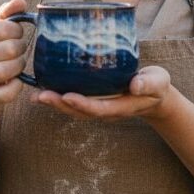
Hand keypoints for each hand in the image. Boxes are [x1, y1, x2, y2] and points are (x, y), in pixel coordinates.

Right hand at [0, 0, 29, 104]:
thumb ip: (8, 13)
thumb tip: (21, 2)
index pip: (4, 28)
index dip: (17, 30)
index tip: (16, 34)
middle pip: (10, 49)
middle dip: (21, 48)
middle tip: (18, 49)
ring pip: (9, 70)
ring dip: (20, 65)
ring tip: (17, 62)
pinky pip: (10, 92)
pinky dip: (18, 85)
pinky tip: (16, 80)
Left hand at [32, 66, 174, 122]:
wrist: (154, 93)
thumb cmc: (155, 85)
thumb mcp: (158, 82)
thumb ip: (148, 83)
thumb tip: (136, 85)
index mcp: (120, 106)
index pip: (98, 108)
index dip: (82, 104)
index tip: (67, 96)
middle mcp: (105, 108)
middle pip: (79, 111)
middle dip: (59, 105)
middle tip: (41, 96)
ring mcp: (97, 104)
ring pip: (72, 108)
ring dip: (54, 102)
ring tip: (35, 95)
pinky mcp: (92, 97)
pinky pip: (72, 99)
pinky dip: (57, 96)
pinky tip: (41, 87)